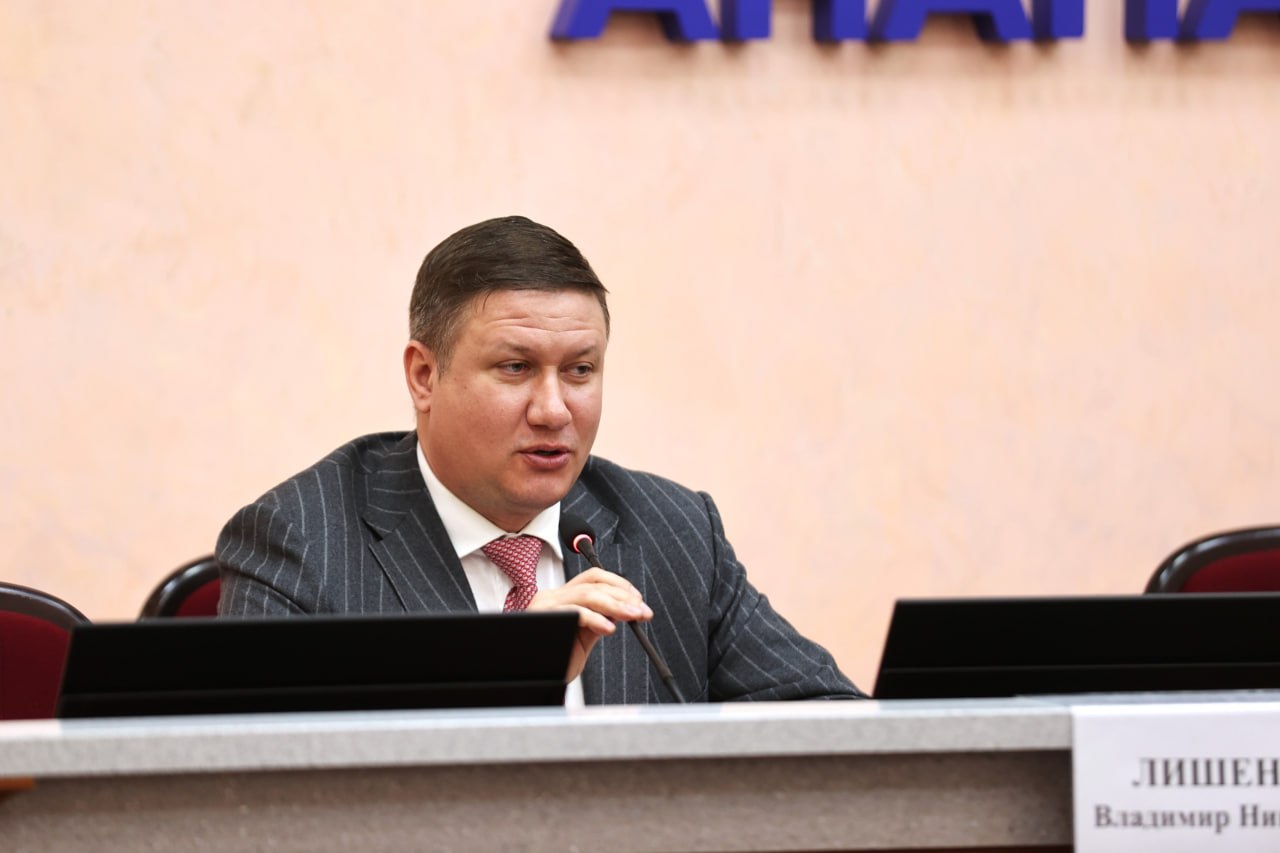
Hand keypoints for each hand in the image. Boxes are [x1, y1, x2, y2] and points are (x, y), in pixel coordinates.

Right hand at [526, 567, 652, 682]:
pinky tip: (608, 629)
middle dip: (623, 596)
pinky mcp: (545, 619)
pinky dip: (596, 619)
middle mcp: (552, 597)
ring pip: (587, 594)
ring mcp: (546, 606)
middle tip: (642, 610)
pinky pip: (575, 612)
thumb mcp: (581, 638)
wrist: (533, 681)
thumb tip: (620, 611)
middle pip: (594, 584)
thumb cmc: (553, 661)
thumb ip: (597, 621)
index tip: (638, 599)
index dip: (619, 584)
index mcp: (561, 598)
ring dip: (616, 605)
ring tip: (632, 616)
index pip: (593, 578)